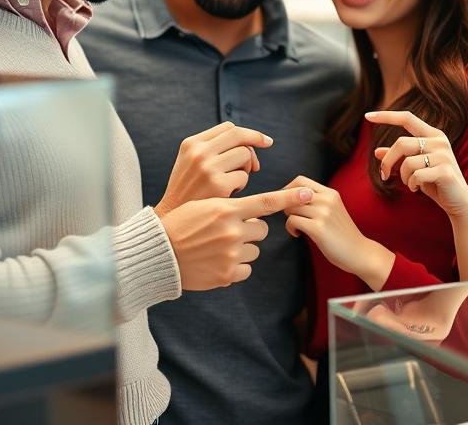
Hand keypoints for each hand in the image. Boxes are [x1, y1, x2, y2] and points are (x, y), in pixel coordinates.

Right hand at [155, 121, 272, 215]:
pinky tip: (228, 196)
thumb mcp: (190, 164)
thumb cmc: (187, 195)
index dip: (248, 134)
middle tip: (255, 166)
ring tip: (231, 185)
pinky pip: (243, 177)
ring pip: (245, 155)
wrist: (170, 227)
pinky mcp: (218, 185)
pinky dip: (240, 187)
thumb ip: (213, 150)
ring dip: (245, 170)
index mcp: (191, 144)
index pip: (229, 127)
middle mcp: (199, 152)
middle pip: (240, 137)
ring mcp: (208, 168)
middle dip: (254, 147)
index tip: (262, 141)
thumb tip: (251, 146)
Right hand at [160, 187, 313, 290]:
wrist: (159, 254)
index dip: (290, 198)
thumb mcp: (204, 206)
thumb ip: (231, 207)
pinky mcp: (228, 274)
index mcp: (226, 209)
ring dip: (243, 248)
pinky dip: (236, 266)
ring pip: (255, 249)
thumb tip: (256, 213)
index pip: (266, 202)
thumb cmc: (180, 225)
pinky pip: (246, 268)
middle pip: (261, 229)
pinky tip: (217, 262)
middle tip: (227, 231)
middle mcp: (232, 231)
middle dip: (250, 229)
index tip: (308, 194)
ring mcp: (231, 254)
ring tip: (218, 247)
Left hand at [282, 176, 392, 289]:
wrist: (360, 252)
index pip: (300, 181)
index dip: (288, 190)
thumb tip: (291, 197)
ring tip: (297, 227)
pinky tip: (298, 234)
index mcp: (331, 193)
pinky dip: (291, 228)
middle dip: (287, 206)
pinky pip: (292, 221)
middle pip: (292, 194)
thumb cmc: (343, 234)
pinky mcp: (318, 228)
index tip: (286, 203)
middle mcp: (327, 200)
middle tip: (294, 218)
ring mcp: (323, 213)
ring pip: (290, 207)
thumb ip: (318, 200)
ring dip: (289, 218)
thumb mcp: (333, 210)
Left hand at [366, 110, 467, 219]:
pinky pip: (416, 176)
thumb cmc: (435, 182)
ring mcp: (443, 156)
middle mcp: (439, 141)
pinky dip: (411, 185)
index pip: (407, 118)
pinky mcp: (445, 171)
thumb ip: (398, 157)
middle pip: (401, 143)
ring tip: (410, 183)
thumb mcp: (414, 167)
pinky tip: (418, 188)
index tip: (367, 116)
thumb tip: (376, 151)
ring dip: (403, 177)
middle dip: (388, 161)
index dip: (386, 116)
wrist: (459, 202)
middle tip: (383, 175)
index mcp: (433, 135)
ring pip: (407, 162)